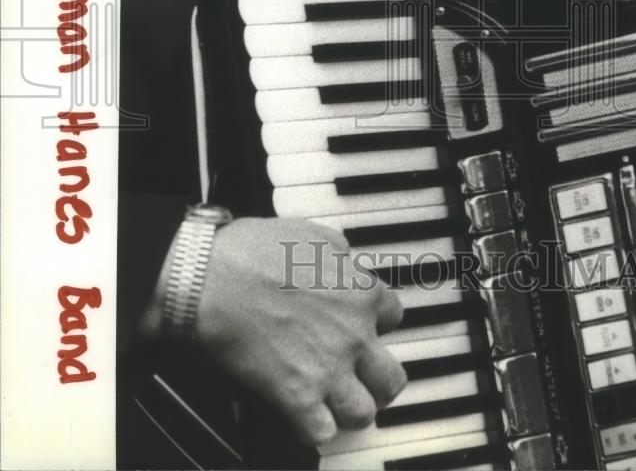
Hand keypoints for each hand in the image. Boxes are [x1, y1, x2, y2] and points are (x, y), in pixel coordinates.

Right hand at [193, 217, 405, 445]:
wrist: (213, 278)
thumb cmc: (254, 250)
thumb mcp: (311, 233)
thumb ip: (338, 252)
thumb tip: (342, 262)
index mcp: (361, 292)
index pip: (393, 317)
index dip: (376, 322)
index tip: (361, 325)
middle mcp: (354, 334)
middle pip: (391, 377)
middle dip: (377, 379)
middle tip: (362, 377)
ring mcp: (329, 369)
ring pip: (364, 412)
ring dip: (350, 408)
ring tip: (336, 403)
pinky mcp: (296, 397)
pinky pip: (322, 433)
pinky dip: (314, 428)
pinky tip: (304, 416)